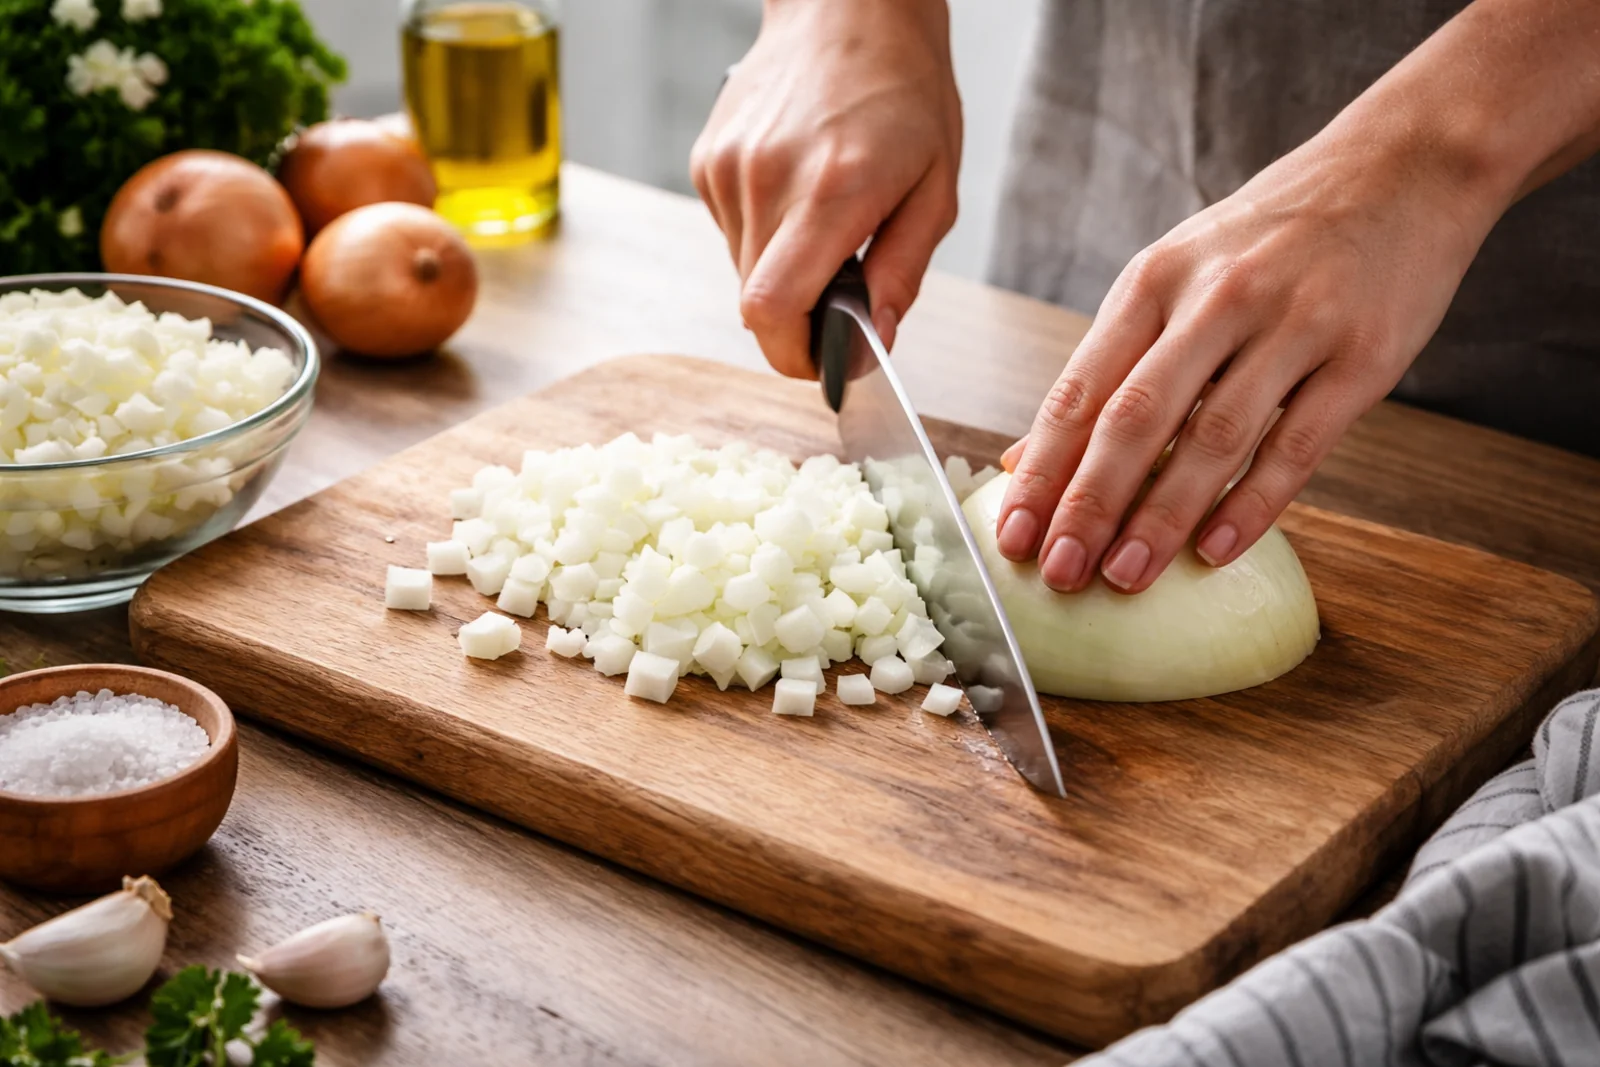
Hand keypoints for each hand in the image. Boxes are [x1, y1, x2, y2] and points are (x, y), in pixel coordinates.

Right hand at [689, 0, 961, 376]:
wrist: (848, 7)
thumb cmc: (903, 90)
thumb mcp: (935, 189)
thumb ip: (901, 272)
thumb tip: (875, 339)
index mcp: (830, 191)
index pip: (773, 310)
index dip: (794, 356)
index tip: (825, 362)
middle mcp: (767, 180)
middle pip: (755, 305)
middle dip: (799, 321)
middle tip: (842, 295)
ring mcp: (728, 170)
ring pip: (742, 272)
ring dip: (783, 274)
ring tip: (825, 223)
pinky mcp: (707, 162)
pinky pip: (732, 233)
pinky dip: (764, 236)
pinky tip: (797, 191)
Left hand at [996, 118, 1506, 593]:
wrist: (1403, 167)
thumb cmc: (1268, 238)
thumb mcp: (1173, 278)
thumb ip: (1107, 367)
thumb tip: (1025, 459)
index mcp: (1153, 282)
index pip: (1080, 390)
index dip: (1043, 470)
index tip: (1012, 535)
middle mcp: (1215, 300)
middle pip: (1135, 417)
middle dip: (1090, 503)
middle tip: (1060, 572)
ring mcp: (1293, 326)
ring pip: (1214, 437)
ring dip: (1163, 516)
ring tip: (1125, 576)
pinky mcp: (1362, 357)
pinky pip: (1298, 444)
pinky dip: (1253, 503)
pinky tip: (1215, 551)